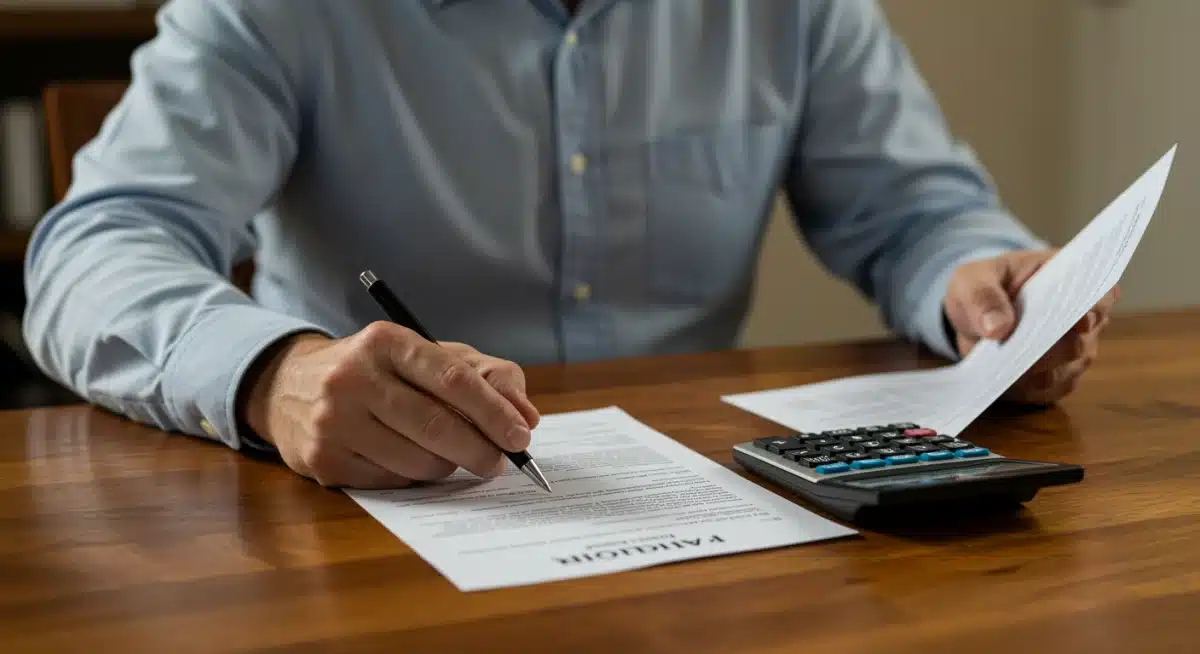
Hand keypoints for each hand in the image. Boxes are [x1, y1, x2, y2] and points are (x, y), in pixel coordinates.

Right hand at [238, 323, 540, 488]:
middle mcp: (352, 378)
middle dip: (481, 449)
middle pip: (437, 426)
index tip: (521, 436)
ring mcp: (332, 421)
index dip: (494, 411)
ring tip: (450, 455)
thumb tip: (526, 416)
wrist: (288, 387)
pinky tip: (411, 460)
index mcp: (386, 342)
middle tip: (502, 462)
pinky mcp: (323, 460)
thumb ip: (486, 376)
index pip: (452, 378)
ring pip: (418, 461)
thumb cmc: (378, 371)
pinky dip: (415, 478)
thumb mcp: (428, 355)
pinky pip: (392, 482)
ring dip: (448, 466)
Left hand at [943, 248, 1118, 404]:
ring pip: (1066, 371)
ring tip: (1005, 364)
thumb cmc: (980, 288)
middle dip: (1051, 349)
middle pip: (1080, 342)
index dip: (1094, 310)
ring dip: (1036, 371)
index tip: (1079, 322)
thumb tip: (997, 328)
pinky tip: (1006, 379)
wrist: (970, 318)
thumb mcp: (972, 280)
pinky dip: (1027, 389)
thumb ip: (983, 298)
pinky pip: (1049, 391)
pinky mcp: (1055, 378)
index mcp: (1071, 282)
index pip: (1100, 296)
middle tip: (1021, 349)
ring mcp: (1071, 352)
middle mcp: (1081, 320)